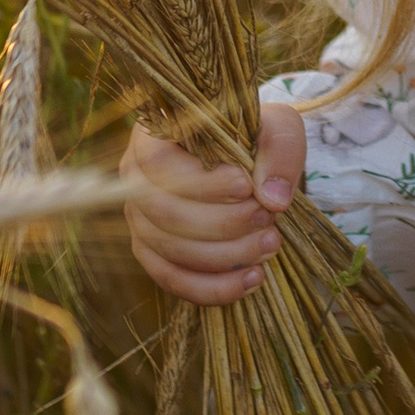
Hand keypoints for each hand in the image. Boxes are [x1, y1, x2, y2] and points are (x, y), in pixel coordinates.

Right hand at [120, 101, 305, 305]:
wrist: (250, 164)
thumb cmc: (257, 139)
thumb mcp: (278, 128)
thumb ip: (280, 151)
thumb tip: (273, 199)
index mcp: (153, 139)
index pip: (161, 165)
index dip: (202, 184)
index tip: (246, 186)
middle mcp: (135, 181)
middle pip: (166, 214)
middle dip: (223, 223)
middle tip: (267, 218)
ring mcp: (139, 221)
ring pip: (171, 250)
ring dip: (225, 256)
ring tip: (271, 244)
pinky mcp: (152, 253)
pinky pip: (173, 280)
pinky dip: (213, 287)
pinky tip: (252, 278)